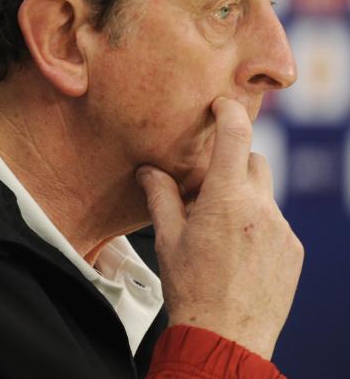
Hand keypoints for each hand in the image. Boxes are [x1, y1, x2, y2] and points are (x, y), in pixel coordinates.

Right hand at [136, 97, 302, 359]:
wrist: (226, 335)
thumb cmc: (191, 287)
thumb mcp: (166, 238)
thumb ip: (160, 196)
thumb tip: (149, 170)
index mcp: (226, 199)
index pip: (236, 135)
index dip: (229, 112)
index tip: (220, 105)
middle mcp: (260, 208)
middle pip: (253, 161)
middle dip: (233, 163)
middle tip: (207, 185)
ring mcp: (282, 230)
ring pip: (264, 195)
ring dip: (243, 198)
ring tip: (219, 229)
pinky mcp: (293, 250)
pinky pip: (275, 223)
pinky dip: (256, 225)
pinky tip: (236, 252)